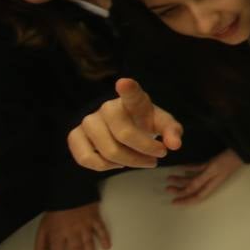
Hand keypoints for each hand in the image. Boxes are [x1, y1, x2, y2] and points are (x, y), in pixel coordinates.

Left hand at [34, 203, 109, 249]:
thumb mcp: (42, 228)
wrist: (69, 190)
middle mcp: (72, 232)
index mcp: (58, 234)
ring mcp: (85, 225)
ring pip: (88, 244)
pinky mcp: (95, 218)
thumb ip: (41, 245)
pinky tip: (106, 247)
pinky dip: (104, 238)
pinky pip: (101, 229)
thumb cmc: (55, 211)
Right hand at [67, 78, 184, 170]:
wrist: (127, 127)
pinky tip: (117, 163)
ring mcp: (88, 121)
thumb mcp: (164, 125)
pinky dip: (105, 167)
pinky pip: (86, 159)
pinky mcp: (75, 135)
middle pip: (124, 135)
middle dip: (144, 152)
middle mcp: (108, 107)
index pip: (131, 93)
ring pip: (107, 151)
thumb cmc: (146, 123)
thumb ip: (172, 132)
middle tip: (156, 159)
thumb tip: (175, 145)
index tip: (124, 83)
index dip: (128, 89)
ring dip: (128, 162)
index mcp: (133, 100)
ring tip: (140, 161)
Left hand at [165, 148, 242, 204]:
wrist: (240, 149)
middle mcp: (209, 181)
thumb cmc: (227, 161)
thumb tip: (187, 190)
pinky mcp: (211, 164)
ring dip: (181, 179)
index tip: (172, 202)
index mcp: (210, 185)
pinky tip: (181, 168)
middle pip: (192, 189)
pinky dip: (188, 169)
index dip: (184, 201)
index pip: (196, 197)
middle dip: (179, 189)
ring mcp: (210, 172)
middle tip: (167, 187)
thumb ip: (199, 180)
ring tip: (170, 177)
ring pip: (193, 179)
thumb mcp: (212, 170)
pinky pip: (197, 169)